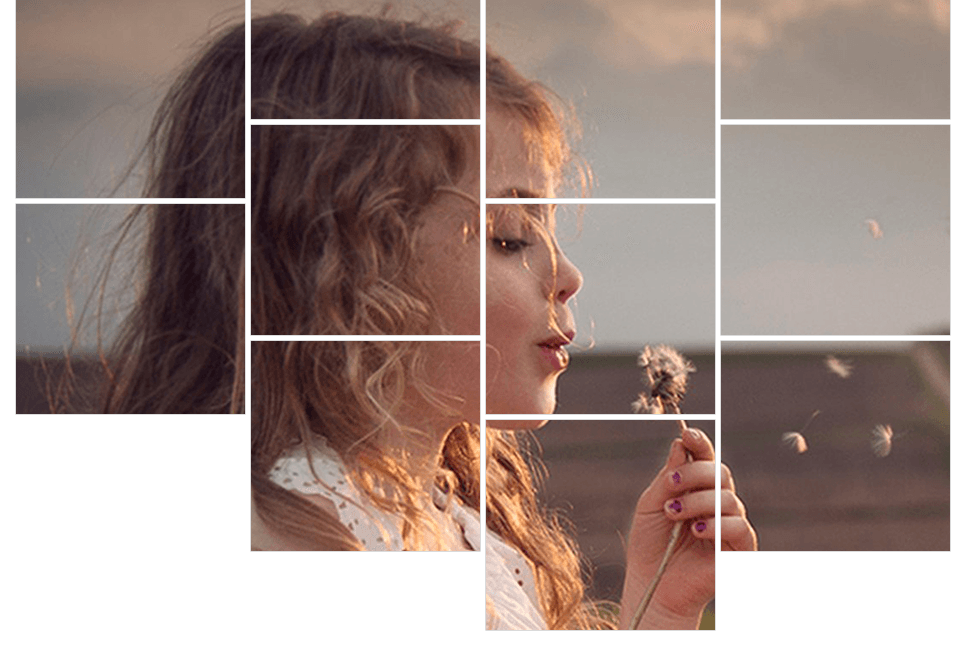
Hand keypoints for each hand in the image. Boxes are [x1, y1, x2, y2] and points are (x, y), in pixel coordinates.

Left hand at [618, 427, 755, 628]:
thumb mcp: (651, 506)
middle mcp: (717, 502)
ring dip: (698, 501)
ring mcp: (730, 524)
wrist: (653, 585)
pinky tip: (696, 530)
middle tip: (670, 484)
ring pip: (727, 497)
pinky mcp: (740, 549)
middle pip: (719, 472)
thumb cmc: (650, 546)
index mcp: (696, 488)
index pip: (705, 459)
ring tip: (674, 514)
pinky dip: (716, 524)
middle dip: (694, 473)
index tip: (688, 434)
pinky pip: (739, 527)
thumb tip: (680, 444)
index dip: (700, 443)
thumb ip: (667, 478)